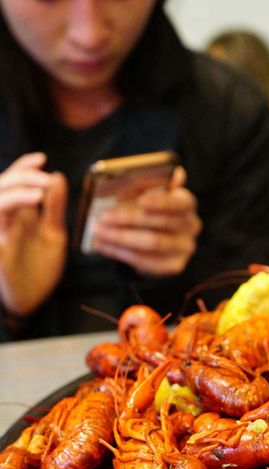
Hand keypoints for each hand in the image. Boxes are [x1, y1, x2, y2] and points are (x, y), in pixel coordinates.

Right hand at [0, 153, 67, 315]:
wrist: (34, 302)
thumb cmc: (40, 268)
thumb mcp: (53, 234)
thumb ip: (54, 208)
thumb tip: (56, 176)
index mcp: (19, 213)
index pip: (14, 181)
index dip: (24, 166)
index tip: (42, 159)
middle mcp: (6, 219)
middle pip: (2, 185)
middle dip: (21, 175)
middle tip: (43, 174)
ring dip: (15, 191)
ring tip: (38, 192)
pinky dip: (10, 208)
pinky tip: (28, 208)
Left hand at [92, 165, 202, 275]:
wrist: (156, 241)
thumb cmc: (149, 211)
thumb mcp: (148, 195)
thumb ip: (142, 187)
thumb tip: (124, 187)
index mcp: (186, 202)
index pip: (180, 202)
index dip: (162, 202)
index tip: (142, 201)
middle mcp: (190, 225)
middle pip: (161, 222)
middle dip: (130, 218)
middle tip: (104, 216)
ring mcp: (184, 248)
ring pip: (152, 243)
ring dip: (121, 237)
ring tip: (98, 231)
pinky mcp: (174, 265)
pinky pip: (145, 260)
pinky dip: (120, 252)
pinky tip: (102, 245)